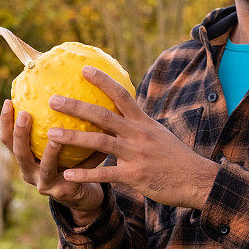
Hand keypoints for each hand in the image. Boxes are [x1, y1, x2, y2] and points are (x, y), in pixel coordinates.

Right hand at [0, 98, 107, 222]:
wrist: (81, 192)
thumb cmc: (68, 160)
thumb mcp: (59, 142)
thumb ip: (58, 120)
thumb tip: (67, 83)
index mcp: (25, 158)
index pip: (8, 139)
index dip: (5, 122)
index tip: (8, 101)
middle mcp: (30, 172)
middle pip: (19, 154)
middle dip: (20, 134)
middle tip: (25, 114)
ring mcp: (45, 184)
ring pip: (45, 167)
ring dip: (50, 151)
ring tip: (57, 137)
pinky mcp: (64, 192)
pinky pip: (76, 174)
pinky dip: (85, 162)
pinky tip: (98, 150)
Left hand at [46, 66, 219, 209]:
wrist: (196, 179)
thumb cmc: (175, 157)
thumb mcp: (158, 134)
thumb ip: (138, 125)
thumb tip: (121, 113)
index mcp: (143, 122)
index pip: (121, 95)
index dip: (102, 81)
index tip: (84, 69)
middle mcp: (138, 134)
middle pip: (103, 116)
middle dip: (76, 106)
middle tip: (53, 99)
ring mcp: (136, 154)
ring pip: (100, 142)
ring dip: (73, 138)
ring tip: (51, 134)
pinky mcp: (135, 176)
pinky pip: (105, 174)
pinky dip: (86, 174)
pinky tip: (67, 175)